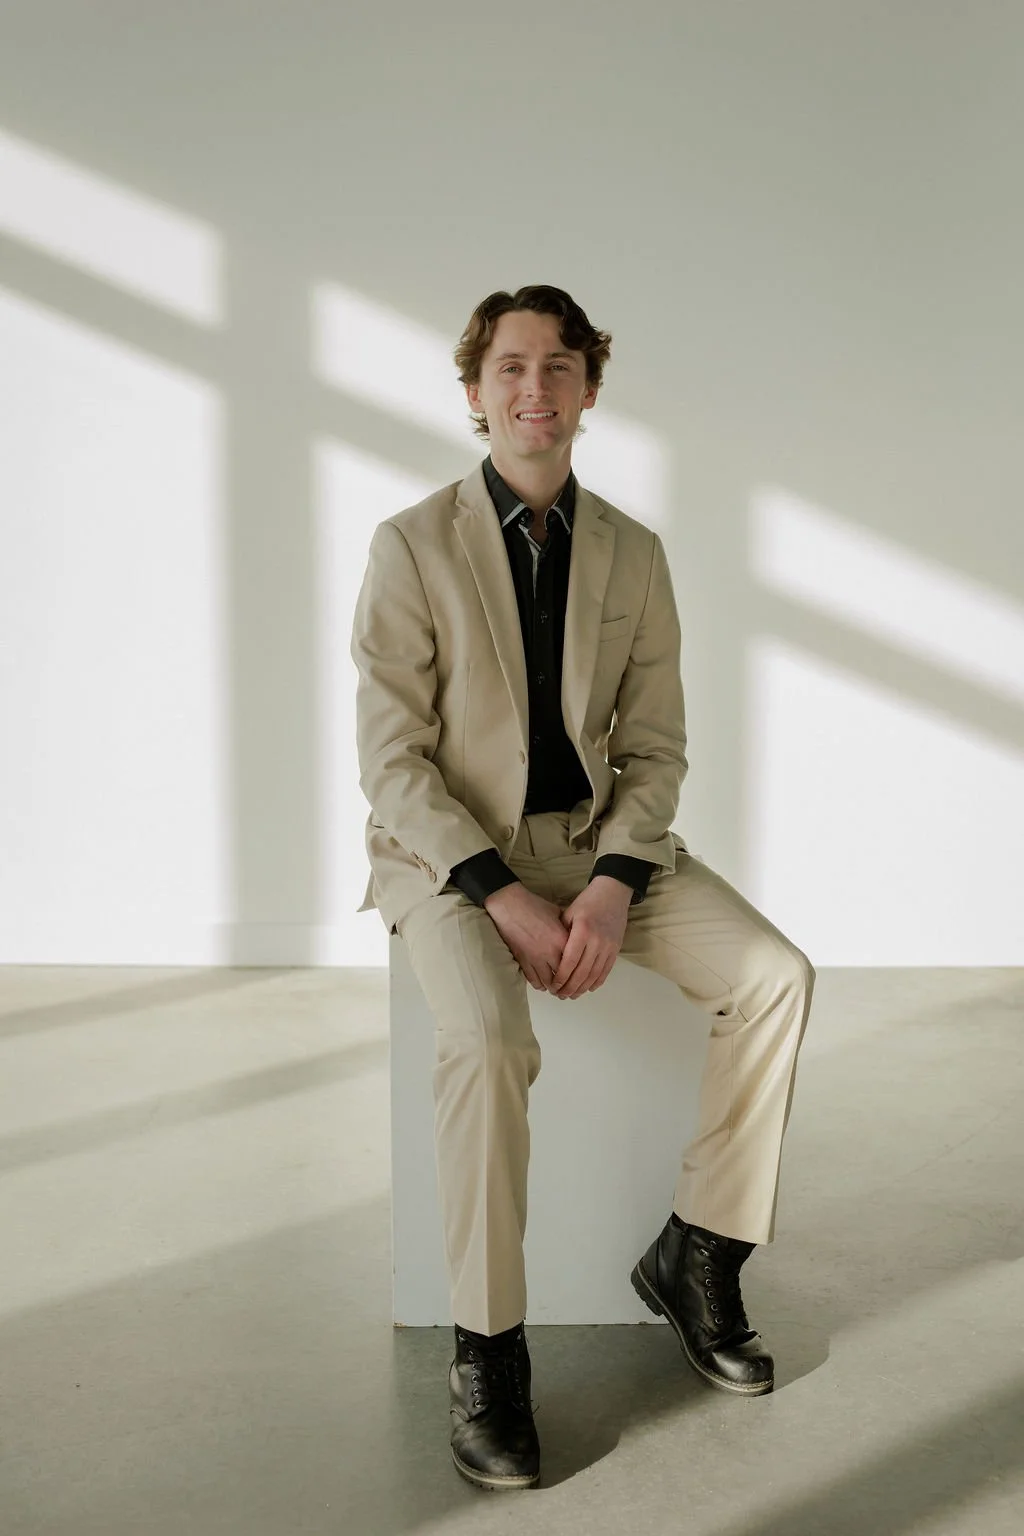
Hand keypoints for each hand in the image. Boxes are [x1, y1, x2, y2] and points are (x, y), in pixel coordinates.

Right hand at [483, 882, 569, 992]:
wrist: (509, 905)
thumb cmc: (534, 905)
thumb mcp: (558, 912)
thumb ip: (568, 927)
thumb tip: (577, 934)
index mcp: (562, 939)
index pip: (576, 963)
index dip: (580, 973)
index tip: (583, 978)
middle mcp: (550, 952)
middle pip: (563, 977)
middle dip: (568, 986)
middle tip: (572, 990)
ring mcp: (535, 958)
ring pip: (548, 982)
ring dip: (554, 989)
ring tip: (559, 991)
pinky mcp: (523, 960)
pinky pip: (533, 979)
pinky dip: (540, 985)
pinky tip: (543, 985)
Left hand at [550, 876, 631, 999]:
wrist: (612, 893)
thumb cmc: (586, 902)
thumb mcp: (568, 913)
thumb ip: (561, 935)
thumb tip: (551, 956)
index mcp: (582, 931)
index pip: (570, 961)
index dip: (561, 977)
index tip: (553, 986)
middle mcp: (597, 941)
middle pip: (582, 972)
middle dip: (570, 987)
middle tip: (560, 995)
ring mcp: (609, 946)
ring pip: (595, 974)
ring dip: (583, 988)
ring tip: (572, 995)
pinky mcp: (616, 948)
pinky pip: (606, 970)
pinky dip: (597, 981)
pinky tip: (588, 988)